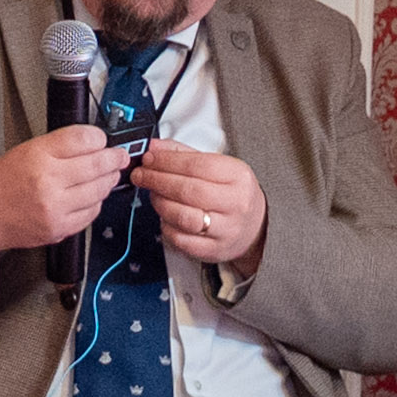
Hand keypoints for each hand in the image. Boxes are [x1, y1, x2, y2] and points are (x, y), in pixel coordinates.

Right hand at [0, 125, 130, 275]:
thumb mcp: (24, 151)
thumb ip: (59, 147)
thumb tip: (95, 144)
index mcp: (37, 156)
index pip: (83, 138)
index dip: (99, 137)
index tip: (102, 139)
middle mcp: (48, 181)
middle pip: (98, 163)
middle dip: (114, 158)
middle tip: (119, 156)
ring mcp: (56, 208)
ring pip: (100, 190)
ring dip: (108, 180)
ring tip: (107, 175)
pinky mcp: (60, 228)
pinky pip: (92, 212)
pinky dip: (96, 202)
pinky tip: (90, 196)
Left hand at [126, 140, 266, 273]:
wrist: (255, 226)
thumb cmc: (232, 193)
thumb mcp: (218, 167)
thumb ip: (184, 154)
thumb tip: (154, 147)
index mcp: (238, 176)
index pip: (197, 165)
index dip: (167, 161)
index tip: (149, 159)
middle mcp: (235, 203)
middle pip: (188, 190)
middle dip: (157, 180)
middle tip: (141, 175)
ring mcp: (225, 229)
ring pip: (183, 217)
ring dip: (160, 203)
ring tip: (154, 194)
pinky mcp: (213, 249)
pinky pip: (180, 239)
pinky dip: (166, 226)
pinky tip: (165, 216)